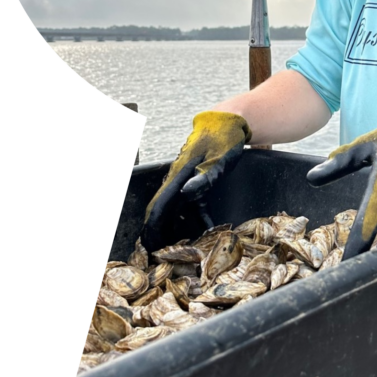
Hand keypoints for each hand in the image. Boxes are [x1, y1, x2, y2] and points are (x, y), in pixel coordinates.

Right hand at [141, 111, 251, 250]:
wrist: (230, 122)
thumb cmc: (223, 138)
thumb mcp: (218, 158)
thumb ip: (203, 177)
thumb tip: (185, 193)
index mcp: (180, 174)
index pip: (160, 204)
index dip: (152, 225)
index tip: (147, 244)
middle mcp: (179, 179)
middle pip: (164, 209)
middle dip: (158, 231)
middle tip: (154, 255)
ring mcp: (188, 180)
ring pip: (177, 209)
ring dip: (174, 228)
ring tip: (172, 250)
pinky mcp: (199, 182)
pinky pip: (194, 205)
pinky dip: (195, 220)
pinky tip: (203, 233)